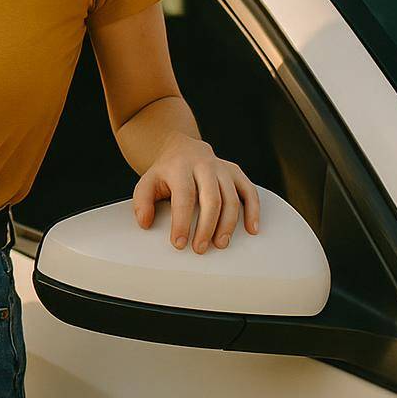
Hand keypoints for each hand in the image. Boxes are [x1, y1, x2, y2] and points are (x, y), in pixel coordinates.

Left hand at [132, 136, 259, 252]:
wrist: (182, 149)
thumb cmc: (166, 172)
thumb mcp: (147, 182)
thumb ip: (142, 202)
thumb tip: (145, 222)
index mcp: (180, 168)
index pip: (183, 197)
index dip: (182, 222)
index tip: (179, 243)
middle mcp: (204, 166)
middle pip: (211, 199)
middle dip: (207, 227)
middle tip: (200, 248)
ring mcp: (222, 168)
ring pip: (231, 198)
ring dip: (228, 224)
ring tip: (220, 244)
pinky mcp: (236, 172)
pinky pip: (249, 191)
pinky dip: (253, 210)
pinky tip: (251, 229)